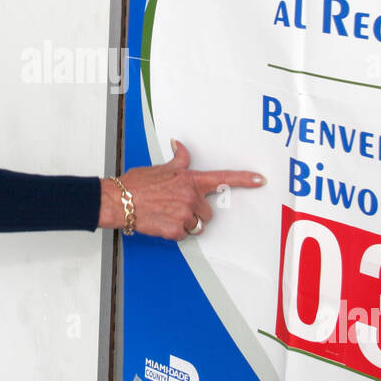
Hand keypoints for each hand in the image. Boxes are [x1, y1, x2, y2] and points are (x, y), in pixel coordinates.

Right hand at [99, 140, 264, 240]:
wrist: (119, 200)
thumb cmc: (137, 184)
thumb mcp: (161, 167)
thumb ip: (178, 159)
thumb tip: (179, 145)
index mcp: (190, 180)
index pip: (223, 178)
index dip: (244, 179)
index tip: (260, 180)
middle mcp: (190, 196)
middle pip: (207, 211)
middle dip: (194, 211)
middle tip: (174, 206)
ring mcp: (184, 214)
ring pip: (197, 225)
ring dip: (185, 223)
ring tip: (167, 214)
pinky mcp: (176, 230)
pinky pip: (184, 235)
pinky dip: (174, 232)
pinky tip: (162, 222)